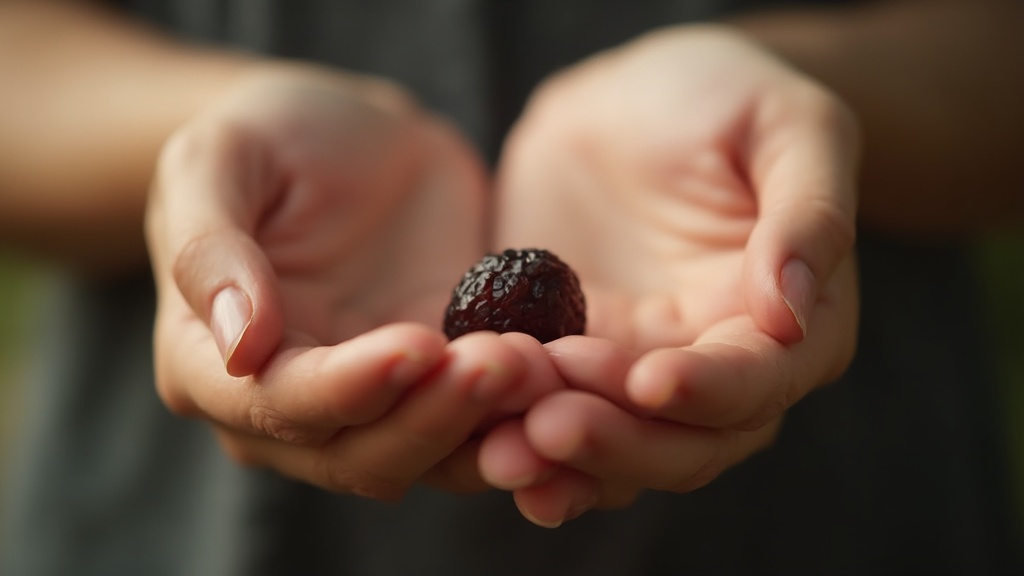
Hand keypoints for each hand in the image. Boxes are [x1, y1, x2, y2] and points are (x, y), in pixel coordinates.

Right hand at [145, 63, 560, 498]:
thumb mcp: (218, 160)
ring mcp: (372, 407)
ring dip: (488, 425)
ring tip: (543, 365)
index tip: (418, 348)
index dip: (347, 389)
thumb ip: (211, 248)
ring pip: (431, 454)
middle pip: (362, 452)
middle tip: (505, 359)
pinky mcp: (441, 389)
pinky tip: (566, 375)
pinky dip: (522, 414)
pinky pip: (483, 424)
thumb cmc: (271, 138)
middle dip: (436, 415)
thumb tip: (241, 347)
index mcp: (212, 366)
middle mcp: (289, 411)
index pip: (277, 406)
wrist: (357, 140)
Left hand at [480, 25, 859, 525]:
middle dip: (620, 441)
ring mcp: (641, 371)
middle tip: (551, 425)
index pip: (757, 380)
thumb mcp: (789, 126)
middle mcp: (719, 368)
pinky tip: (480, 445)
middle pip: (683, 443)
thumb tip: (793, 309)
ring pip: (614, 448)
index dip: (709, 389)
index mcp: (791, 326)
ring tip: (504, 450)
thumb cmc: (726, 97)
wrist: (629, 100)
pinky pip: (551, 413)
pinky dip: (521, 437)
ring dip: (562, 459)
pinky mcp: (573, 361)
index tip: (651, 381)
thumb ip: (810, 213)